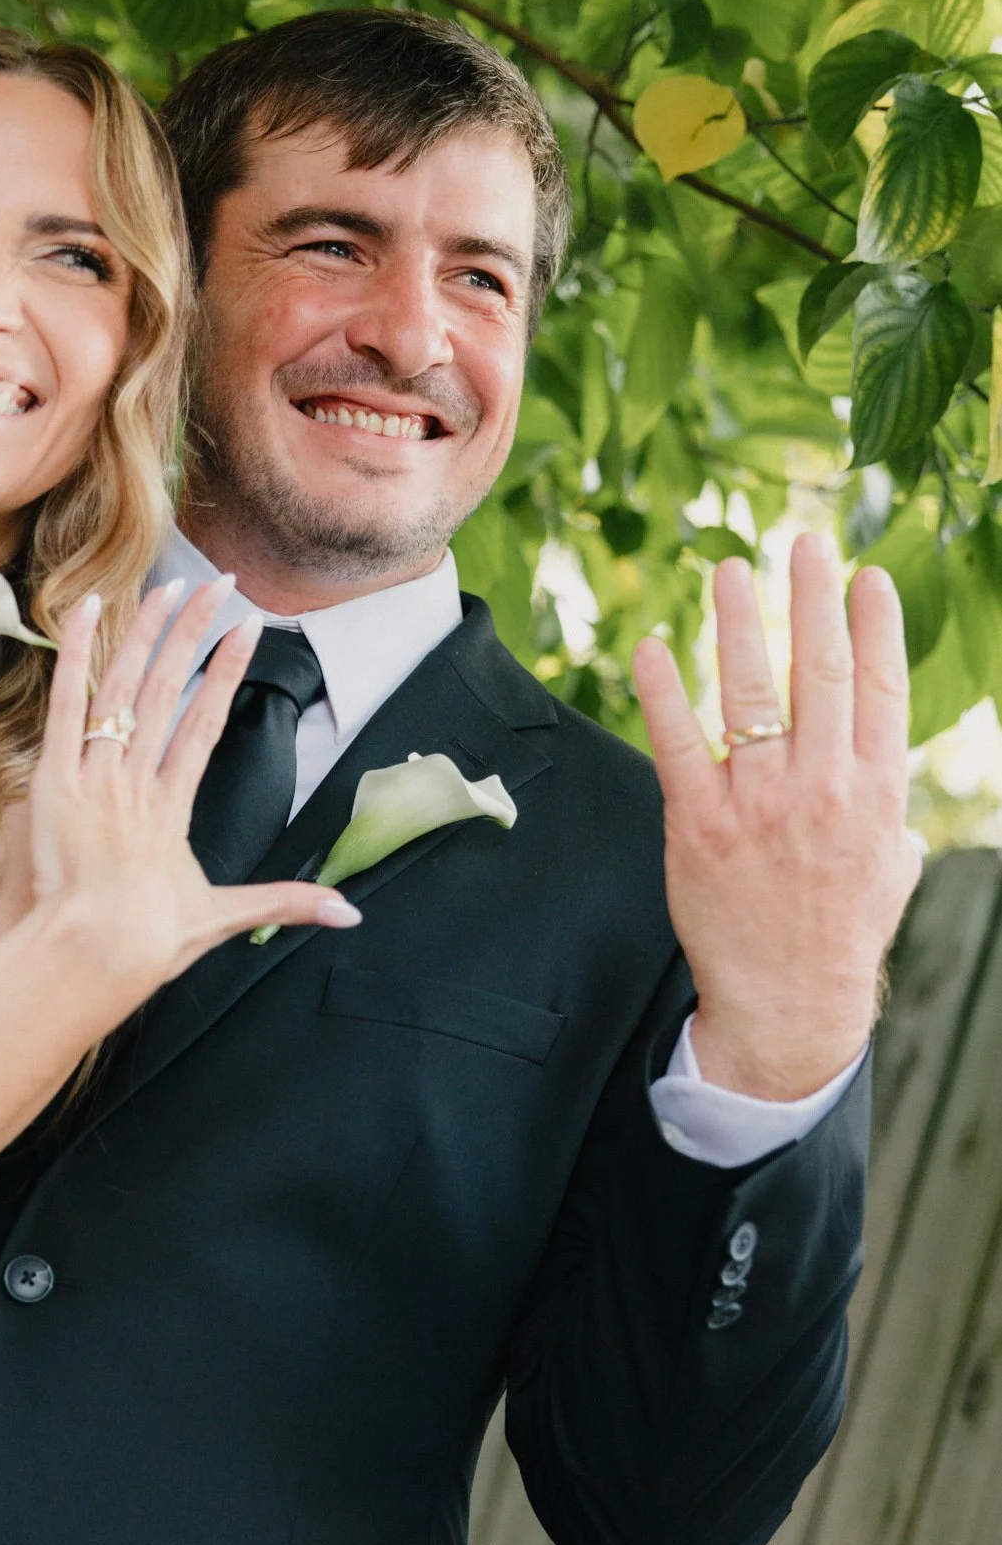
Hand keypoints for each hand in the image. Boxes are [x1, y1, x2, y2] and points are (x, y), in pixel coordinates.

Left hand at [29, 579, 360, 1005]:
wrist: (89, 954)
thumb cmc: (146, 941)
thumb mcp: (220, 917)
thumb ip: (282, 903)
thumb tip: (349, 914)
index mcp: (174, 805)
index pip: (207, 723)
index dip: (227, 673)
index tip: (249, 630)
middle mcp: (139, 779)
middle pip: (169, 690)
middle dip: (195, 632)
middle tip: (218, 586)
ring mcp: (96, 774)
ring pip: (122, 687)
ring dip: (145, 632)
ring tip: (167, 586)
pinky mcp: (54, 776)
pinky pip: (66, 703)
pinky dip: (75, 654)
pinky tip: (84, 608)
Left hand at [633, 533, 917, 1101]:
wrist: (789, 1002)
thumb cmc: (840, 932)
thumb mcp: (891, 865)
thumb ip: (887, 806)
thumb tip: (880, 766)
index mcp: (875, 791)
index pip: (880, 687)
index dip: (874, 624)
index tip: (866, 574)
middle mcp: (822, 788)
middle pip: (821, 671)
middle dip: (812, 598)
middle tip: (802, 542)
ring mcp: (759, 804)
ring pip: (750, 692)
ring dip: (740, 622)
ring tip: (729, 569)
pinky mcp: (699, 826)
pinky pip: (678, 743)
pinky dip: (664, 692)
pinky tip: (654, 647)